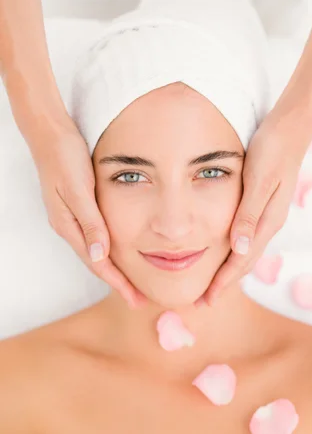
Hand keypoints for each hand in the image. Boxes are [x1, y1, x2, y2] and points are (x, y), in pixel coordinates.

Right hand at [30, 121, 146, 309]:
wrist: (49, 133)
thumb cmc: (64, 157)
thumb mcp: (78, 188)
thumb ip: (90, 221)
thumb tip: (100, 255)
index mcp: (69, 225)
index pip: (97, 264)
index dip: (117, 283)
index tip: (135, 299)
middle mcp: (70, 226)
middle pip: (98, 262)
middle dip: (118, 282)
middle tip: (140, 300)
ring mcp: (73, 218)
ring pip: (98, 251)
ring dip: (115, 268)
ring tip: (135, 282)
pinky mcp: (79, 207)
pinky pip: (96, 236)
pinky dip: (111, 249)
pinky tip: (121, 251)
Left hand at [198, 106, 311, 306]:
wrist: (291, 129)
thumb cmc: (272, 150)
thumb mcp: (259, 181)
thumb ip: (249, 215)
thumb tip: (238, 250)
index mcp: (268, 221)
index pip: (242, 260)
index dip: (224, 281)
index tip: (206, 300)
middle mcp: (269, 223)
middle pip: (245, 262)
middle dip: (224, 282)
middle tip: (202, 301)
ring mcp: (268, 215)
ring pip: (246, 252)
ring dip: (229, 270)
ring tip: (212, 284)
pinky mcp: (264, 205)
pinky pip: (248, 238)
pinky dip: (235, 252)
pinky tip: (225, 252)